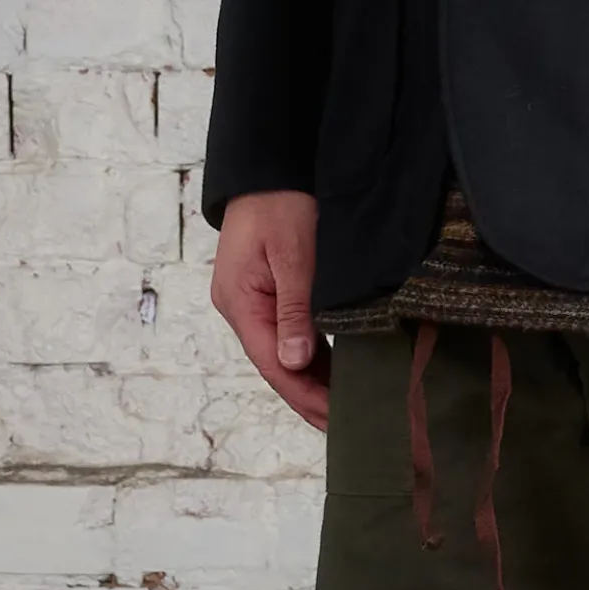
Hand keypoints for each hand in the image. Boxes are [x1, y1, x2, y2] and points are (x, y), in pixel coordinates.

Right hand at [210, 190, 331, 430]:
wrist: (272, 165)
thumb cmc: (281, 202)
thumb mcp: (292, 254)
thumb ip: (294, 308)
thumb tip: (295, 362)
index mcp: (240, 303)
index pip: (273, 364)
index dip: (305, 395)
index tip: (336, 419)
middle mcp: (241, 308)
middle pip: (277, 365)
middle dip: (311, 396)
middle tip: (349, 425)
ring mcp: (253, 301)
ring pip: (285, 352)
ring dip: (314, 378)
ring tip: (348, 407)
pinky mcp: (269, 291)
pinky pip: (290, 332)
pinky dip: (313, 353)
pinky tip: (336, 369)